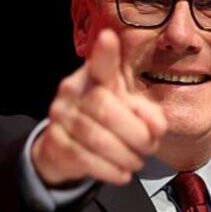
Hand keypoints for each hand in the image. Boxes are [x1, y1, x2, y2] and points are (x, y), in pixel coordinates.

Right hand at [32, 29, 166, 185]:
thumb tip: (155, 127)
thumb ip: (148, 115)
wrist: (67, 149)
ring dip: (125, 155)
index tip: (109, 38)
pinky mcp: (55, 142)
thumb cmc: (107, 123)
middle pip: (104, 109)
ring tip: (137, 161)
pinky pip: (85, 158)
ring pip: (96, 138)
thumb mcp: (131, 113)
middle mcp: (73, 91)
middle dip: (135, 133)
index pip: (100, 64)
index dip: (105, 53)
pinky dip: (110, 169)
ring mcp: (60, 116)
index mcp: (94, 78)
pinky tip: (123, 173)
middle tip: (149, 147)